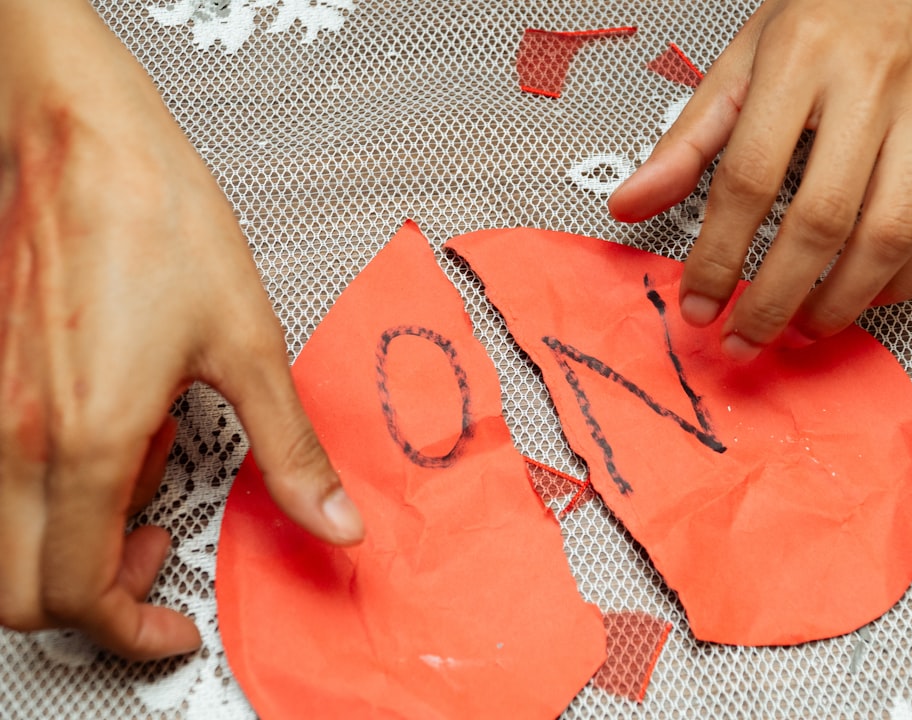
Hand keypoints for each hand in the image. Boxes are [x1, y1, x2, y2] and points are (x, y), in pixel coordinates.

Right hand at [0, 1, 362, 659]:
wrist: (82, 139)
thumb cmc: (156, 220)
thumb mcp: (249, 346)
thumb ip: (291, 451)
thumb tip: (334, 519)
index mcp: (86, 442)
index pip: (80, 595)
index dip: (132, 633)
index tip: (174, 628)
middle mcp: (17, 438)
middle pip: (18, 593)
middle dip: (93, 603)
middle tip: (159, 559)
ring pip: (2, 542)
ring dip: (71, 549)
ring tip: (145, 486)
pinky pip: (4, 478)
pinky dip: (54, 493)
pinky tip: (115, 432)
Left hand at [609, 0, 911, 360]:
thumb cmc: (825, 17)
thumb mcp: (741, 64)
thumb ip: (687, 141)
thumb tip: (627, 206)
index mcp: (800, 57)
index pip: (749, 178)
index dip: (719, 256)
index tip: (699, 305)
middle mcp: (876, 79)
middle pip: (824, 218)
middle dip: (777, 298)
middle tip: (748, 337)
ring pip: (895, 233)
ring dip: (843, 302)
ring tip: (803, 327)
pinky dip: (908, 279)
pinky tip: (867, 294)